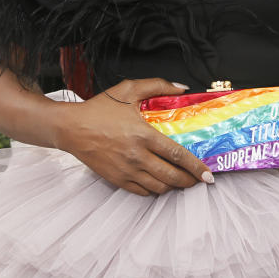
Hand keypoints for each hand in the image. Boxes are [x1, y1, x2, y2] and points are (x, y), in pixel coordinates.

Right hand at [63, 78, 213, 195]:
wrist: (70, 128)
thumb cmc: (98, 108)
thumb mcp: (128, 90)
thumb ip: (157, 86)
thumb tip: (181, 88)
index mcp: (143, 135)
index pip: (177, 155)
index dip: (196, 167)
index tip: (208, 174)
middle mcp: (137, 156)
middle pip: (171, 176)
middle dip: (189, 181)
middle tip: (198, 180)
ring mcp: (126, 170)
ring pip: (158, 187)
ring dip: (173, 186)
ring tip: (180, 181)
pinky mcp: (117, 179)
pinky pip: (142, 191)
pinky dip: (154, 190)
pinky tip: (159, 182)